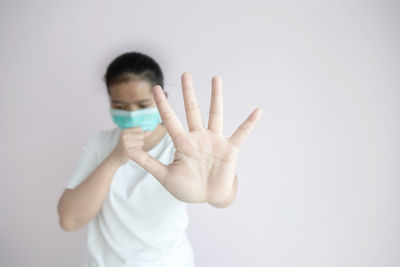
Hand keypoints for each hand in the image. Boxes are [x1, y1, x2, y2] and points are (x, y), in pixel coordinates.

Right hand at [110, 127, 148, 164]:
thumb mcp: (131, 138)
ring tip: (132, 148)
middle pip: (141, 134)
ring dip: (139, 146)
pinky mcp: (127, 149)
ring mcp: (125, 142)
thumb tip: (149, 131)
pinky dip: (138, 150)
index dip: (140, 134)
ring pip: (141, 141)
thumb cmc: (125, 147)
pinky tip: (132, 151)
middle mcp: (124, 135)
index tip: (134, 138)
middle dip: (140, 140)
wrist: (116, 157)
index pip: (139, 128)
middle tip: (132, 144)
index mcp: (124, 130)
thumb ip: (140, 134)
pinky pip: (139, 147)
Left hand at [125, 72, 262, 203]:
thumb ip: (148, 162)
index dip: (163, 104)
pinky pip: (241, 133)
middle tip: (185, 74)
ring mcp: (214, 141)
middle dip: (189, 93)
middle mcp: (198, 137)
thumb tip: (127, 150)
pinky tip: (258, 111)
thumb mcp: (165, 176)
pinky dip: (250, 123)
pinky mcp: (229, 149)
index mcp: (183, 143)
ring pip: (215, 114)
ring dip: (216, 97)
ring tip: (216, 78)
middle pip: (192, 110)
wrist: (209, 197)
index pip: (170, 119)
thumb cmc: (187, 187)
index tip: (156, 88)